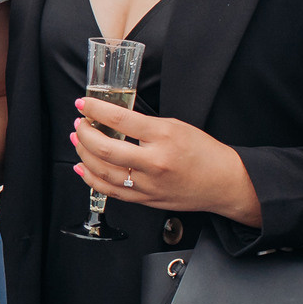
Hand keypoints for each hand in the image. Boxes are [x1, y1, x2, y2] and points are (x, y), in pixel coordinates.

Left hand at [72, 97, 262, 227]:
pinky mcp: (145, 199)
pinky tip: (82, 167)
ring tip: (78, 141)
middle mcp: (154, 162)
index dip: (96, 110)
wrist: (223, 182)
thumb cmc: (204, 152)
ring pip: (103, 171)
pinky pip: (110, 190)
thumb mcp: (177, 126)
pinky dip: (91, 178)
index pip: (120, 119)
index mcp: (163, 137)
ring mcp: (148, 184)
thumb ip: (145, 125)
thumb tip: (113, 119)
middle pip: (105, 149)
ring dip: (83, 154)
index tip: (83, 104)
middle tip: (79, 124)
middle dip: (85, 134)